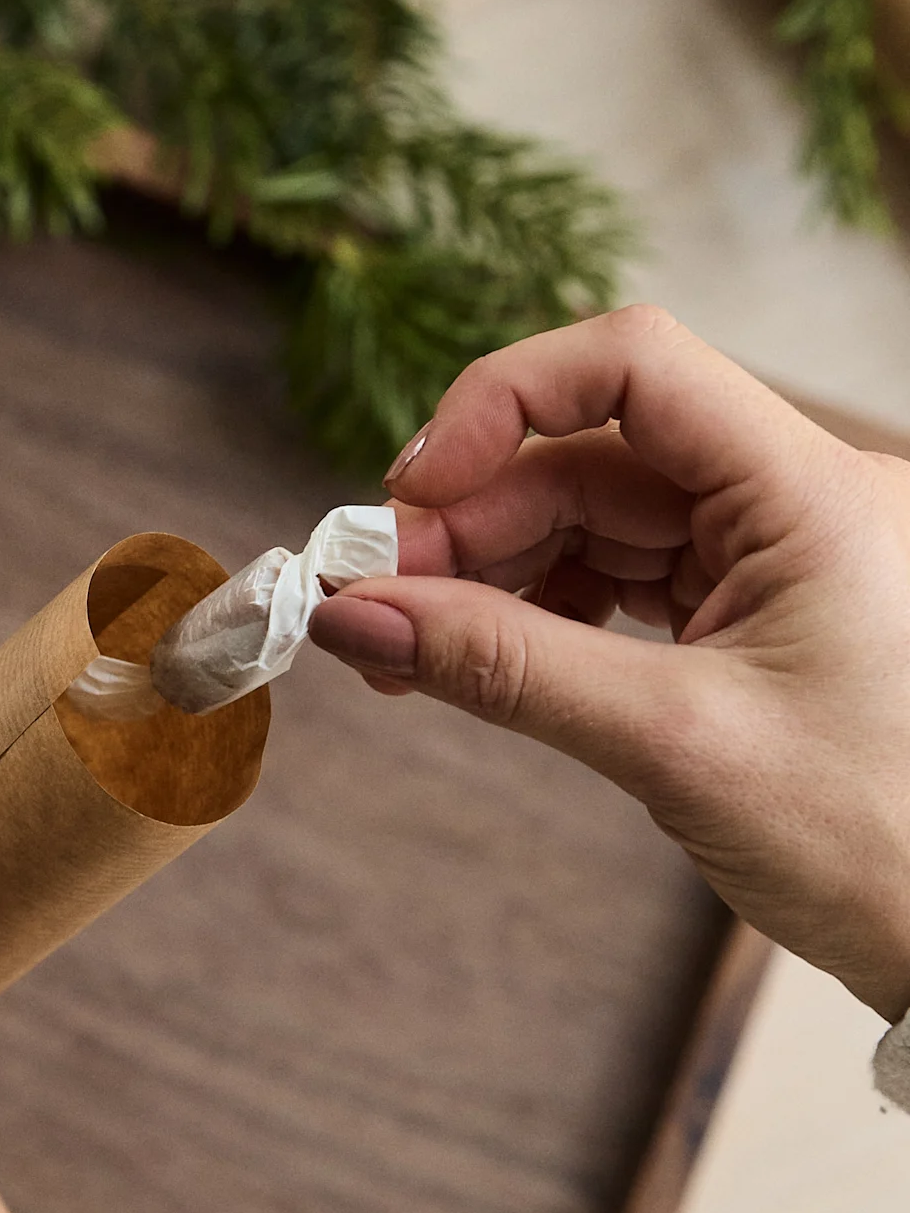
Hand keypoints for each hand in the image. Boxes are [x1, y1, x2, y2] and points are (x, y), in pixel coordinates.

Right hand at [306, 304, 909, 1020]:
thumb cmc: (880, 847)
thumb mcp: (676, 746)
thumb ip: (507, 668)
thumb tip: (355, 616)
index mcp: (814, 493)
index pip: (634, 366)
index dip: (504, 402)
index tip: (410, 497)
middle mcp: (801, 499)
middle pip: (594, 451)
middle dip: (471, 519)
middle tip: (374, 607)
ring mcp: (780, 555)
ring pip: (596, 515)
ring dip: (493, 570)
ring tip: (413, 651)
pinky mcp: (759, 612)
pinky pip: (624, 575)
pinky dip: (543, 611)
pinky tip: (485, 661)